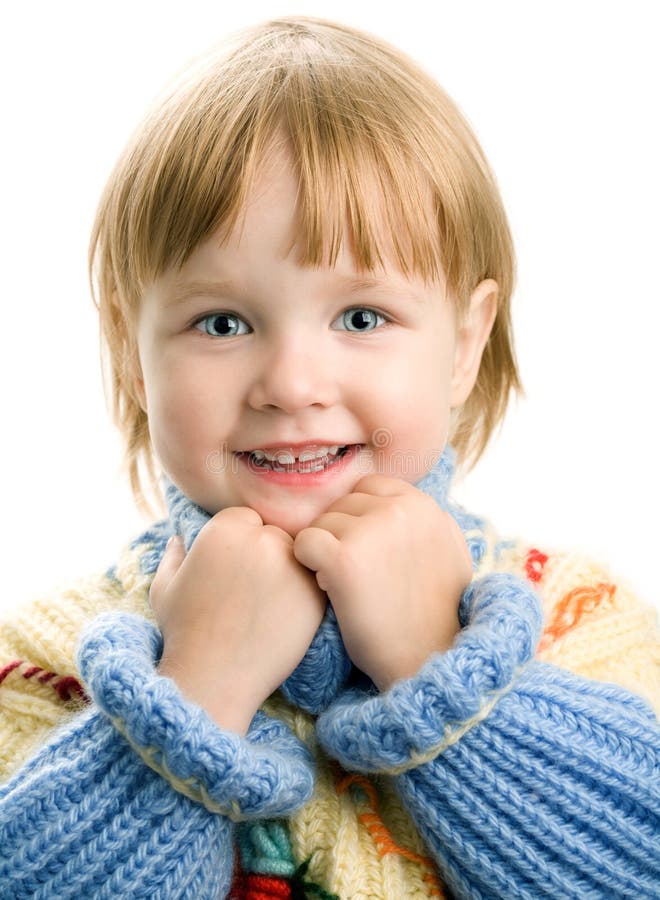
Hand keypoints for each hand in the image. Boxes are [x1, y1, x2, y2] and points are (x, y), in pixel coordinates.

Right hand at [150, 507, 326, 733]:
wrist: (214, 679)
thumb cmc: (184, 634)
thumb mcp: (165, 589)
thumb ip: (172, 556)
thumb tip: (179, 538)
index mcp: (225, 528)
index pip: (246, 519)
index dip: (240, 545)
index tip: (233, 574)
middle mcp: (261, 538)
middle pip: (275, 534)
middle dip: (266, 556)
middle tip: (253, 592)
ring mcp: (292, 565)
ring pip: (298, 556)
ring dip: (289, 572)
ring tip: (268, 606)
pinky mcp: (314, 592)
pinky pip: (315, 580)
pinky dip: (305, 594)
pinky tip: (284, 617)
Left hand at [293, 475, 472, 690]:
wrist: (424, 663)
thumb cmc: (433, 615)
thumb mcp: (449, 554)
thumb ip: (425, 521)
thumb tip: (401, 498)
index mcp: (424, 505)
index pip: (368, 486)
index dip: (357, 518)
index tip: (364, 550)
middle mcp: (401, 509)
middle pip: (341, 503)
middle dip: (339, 535)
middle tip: (353, 574)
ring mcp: (372, 530)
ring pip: (320, 523)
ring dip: (324, 553)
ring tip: (345, 585)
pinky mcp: (344, 558)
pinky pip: (303, 543)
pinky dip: (306, 565)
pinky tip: (326, 587)